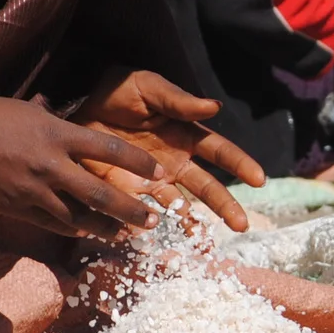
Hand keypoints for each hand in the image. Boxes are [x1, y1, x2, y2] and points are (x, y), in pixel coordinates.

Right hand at [0, 93, 161, 238]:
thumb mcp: (28, 111)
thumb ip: (56, 125)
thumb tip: (74, 131)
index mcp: (56, 132)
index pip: (109, 148)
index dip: (138, 163)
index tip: (160, 173)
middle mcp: (50, 164)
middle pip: (100, 193)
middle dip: (131, 210)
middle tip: (152, 222)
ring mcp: (32, 189)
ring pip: (78, 216)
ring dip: (105, 228)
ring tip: (124, 235)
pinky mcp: (15, 207)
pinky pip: (52, 223)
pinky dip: (72, 228)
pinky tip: (86, 233)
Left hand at [71, 68, 265, 232]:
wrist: (74, 107)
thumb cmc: (117, 92)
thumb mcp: (148, 88)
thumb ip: (178, 101)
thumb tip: (214, 107)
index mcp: (186, 136)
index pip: (220, 152)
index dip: (240, 164)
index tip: (259, 179)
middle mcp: (175, 163)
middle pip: (207, 187)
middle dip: (226, 206)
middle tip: (242, 225)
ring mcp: (152, 182)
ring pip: (180, 207)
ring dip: (193, 225)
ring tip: (206, 243)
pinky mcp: (126, 193)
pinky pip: (142, 213)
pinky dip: (150, 228)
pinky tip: (159, 239)